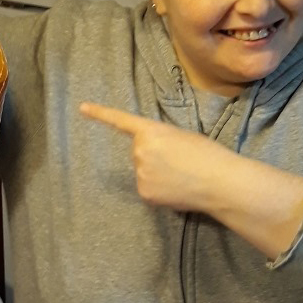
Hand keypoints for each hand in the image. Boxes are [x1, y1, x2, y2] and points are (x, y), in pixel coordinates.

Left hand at [80, 102, 236, 212]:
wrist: (219, 181)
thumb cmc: (207, 154)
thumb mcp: (181, 136)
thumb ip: (160, 141)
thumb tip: (154, 157)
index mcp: (150, 131)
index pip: (121, 121)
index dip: (101, 114)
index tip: (82, 108)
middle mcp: (139, 151)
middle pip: (140, 152)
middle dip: (155, 156)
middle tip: (180, 160)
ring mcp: (140, 173)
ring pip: (144, 172)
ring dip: (158, 173)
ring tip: (183, 175)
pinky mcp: (145, 194)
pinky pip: (149, 189)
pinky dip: (160, 189)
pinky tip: (178, 188)